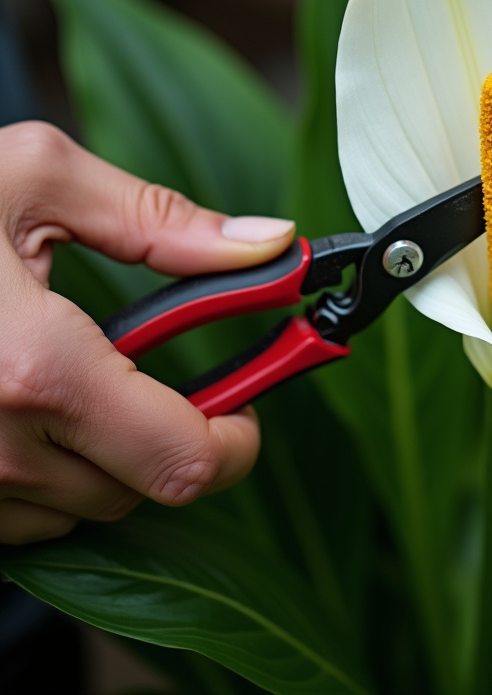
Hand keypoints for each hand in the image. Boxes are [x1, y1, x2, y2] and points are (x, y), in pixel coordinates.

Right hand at [0, 121, 294, 543]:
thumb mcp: (33, 181)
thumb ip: (161, 219)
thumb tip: (264, 243)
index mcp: (34, 370)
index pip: (185, 461)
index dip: (238, 436)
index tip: (248, 399)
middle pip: (146, 488)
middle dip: (178, 430)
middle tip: (166, 366)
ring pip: (86, 506)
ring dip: (109, 448)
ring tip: (78, 370)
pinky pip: (23, 514)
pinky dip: (49, 468)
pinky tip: (25, 403)